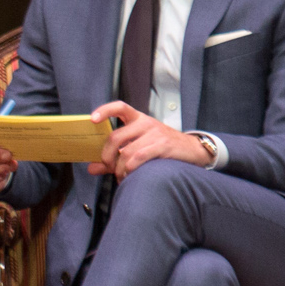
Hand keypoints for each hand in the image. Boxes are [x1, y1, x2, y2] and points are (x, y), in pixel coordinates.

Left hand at [87, 102, 212, 178]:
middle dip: (106, 156)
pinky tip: (130, 177)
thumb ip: (114, 157)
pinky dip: (130, 171)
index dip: (104, 111)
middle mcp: (145, 123)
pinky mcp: (163, 145)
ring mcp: (155, 133)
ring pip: (126, 152)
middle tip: (107, 168)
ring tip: (121, 177)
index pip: (120, 107)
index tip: (92, 119)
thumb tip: (91, 168)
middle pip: (115, 137)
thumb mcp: (139, 147)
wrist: (192, 150)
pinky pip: (139, 158)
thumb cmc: (162, 148)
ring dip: (119, 169)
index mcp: (138, 119)